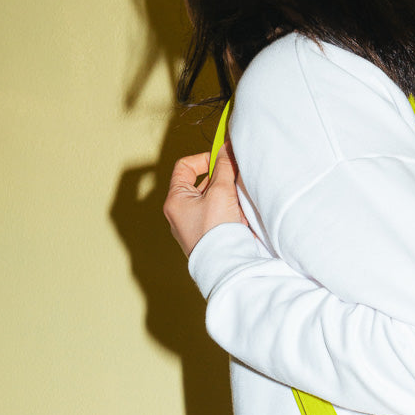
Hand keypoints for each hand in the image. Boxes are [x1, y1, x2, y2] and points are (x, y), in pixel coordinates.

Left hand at [163, 140, 246, 257]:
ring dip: (227, 199)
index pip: (184, 167)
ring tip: (237, 206)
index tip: (222, 160)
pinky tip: (238, 220)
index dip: (204, 158)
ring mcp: (191, 227)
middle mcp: (179, 214)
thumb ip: (224, 166)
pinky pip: (216, 218)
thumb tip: (226, 149)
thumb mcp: (221, 191)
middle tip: (234, 183)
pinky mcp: (204, 238)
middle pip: (201, 184)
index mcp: (175, 200)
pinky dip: (229, 214)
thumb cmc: (216, 231)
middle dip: (221, 182)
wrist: (224, 266)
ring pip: (211, 201)